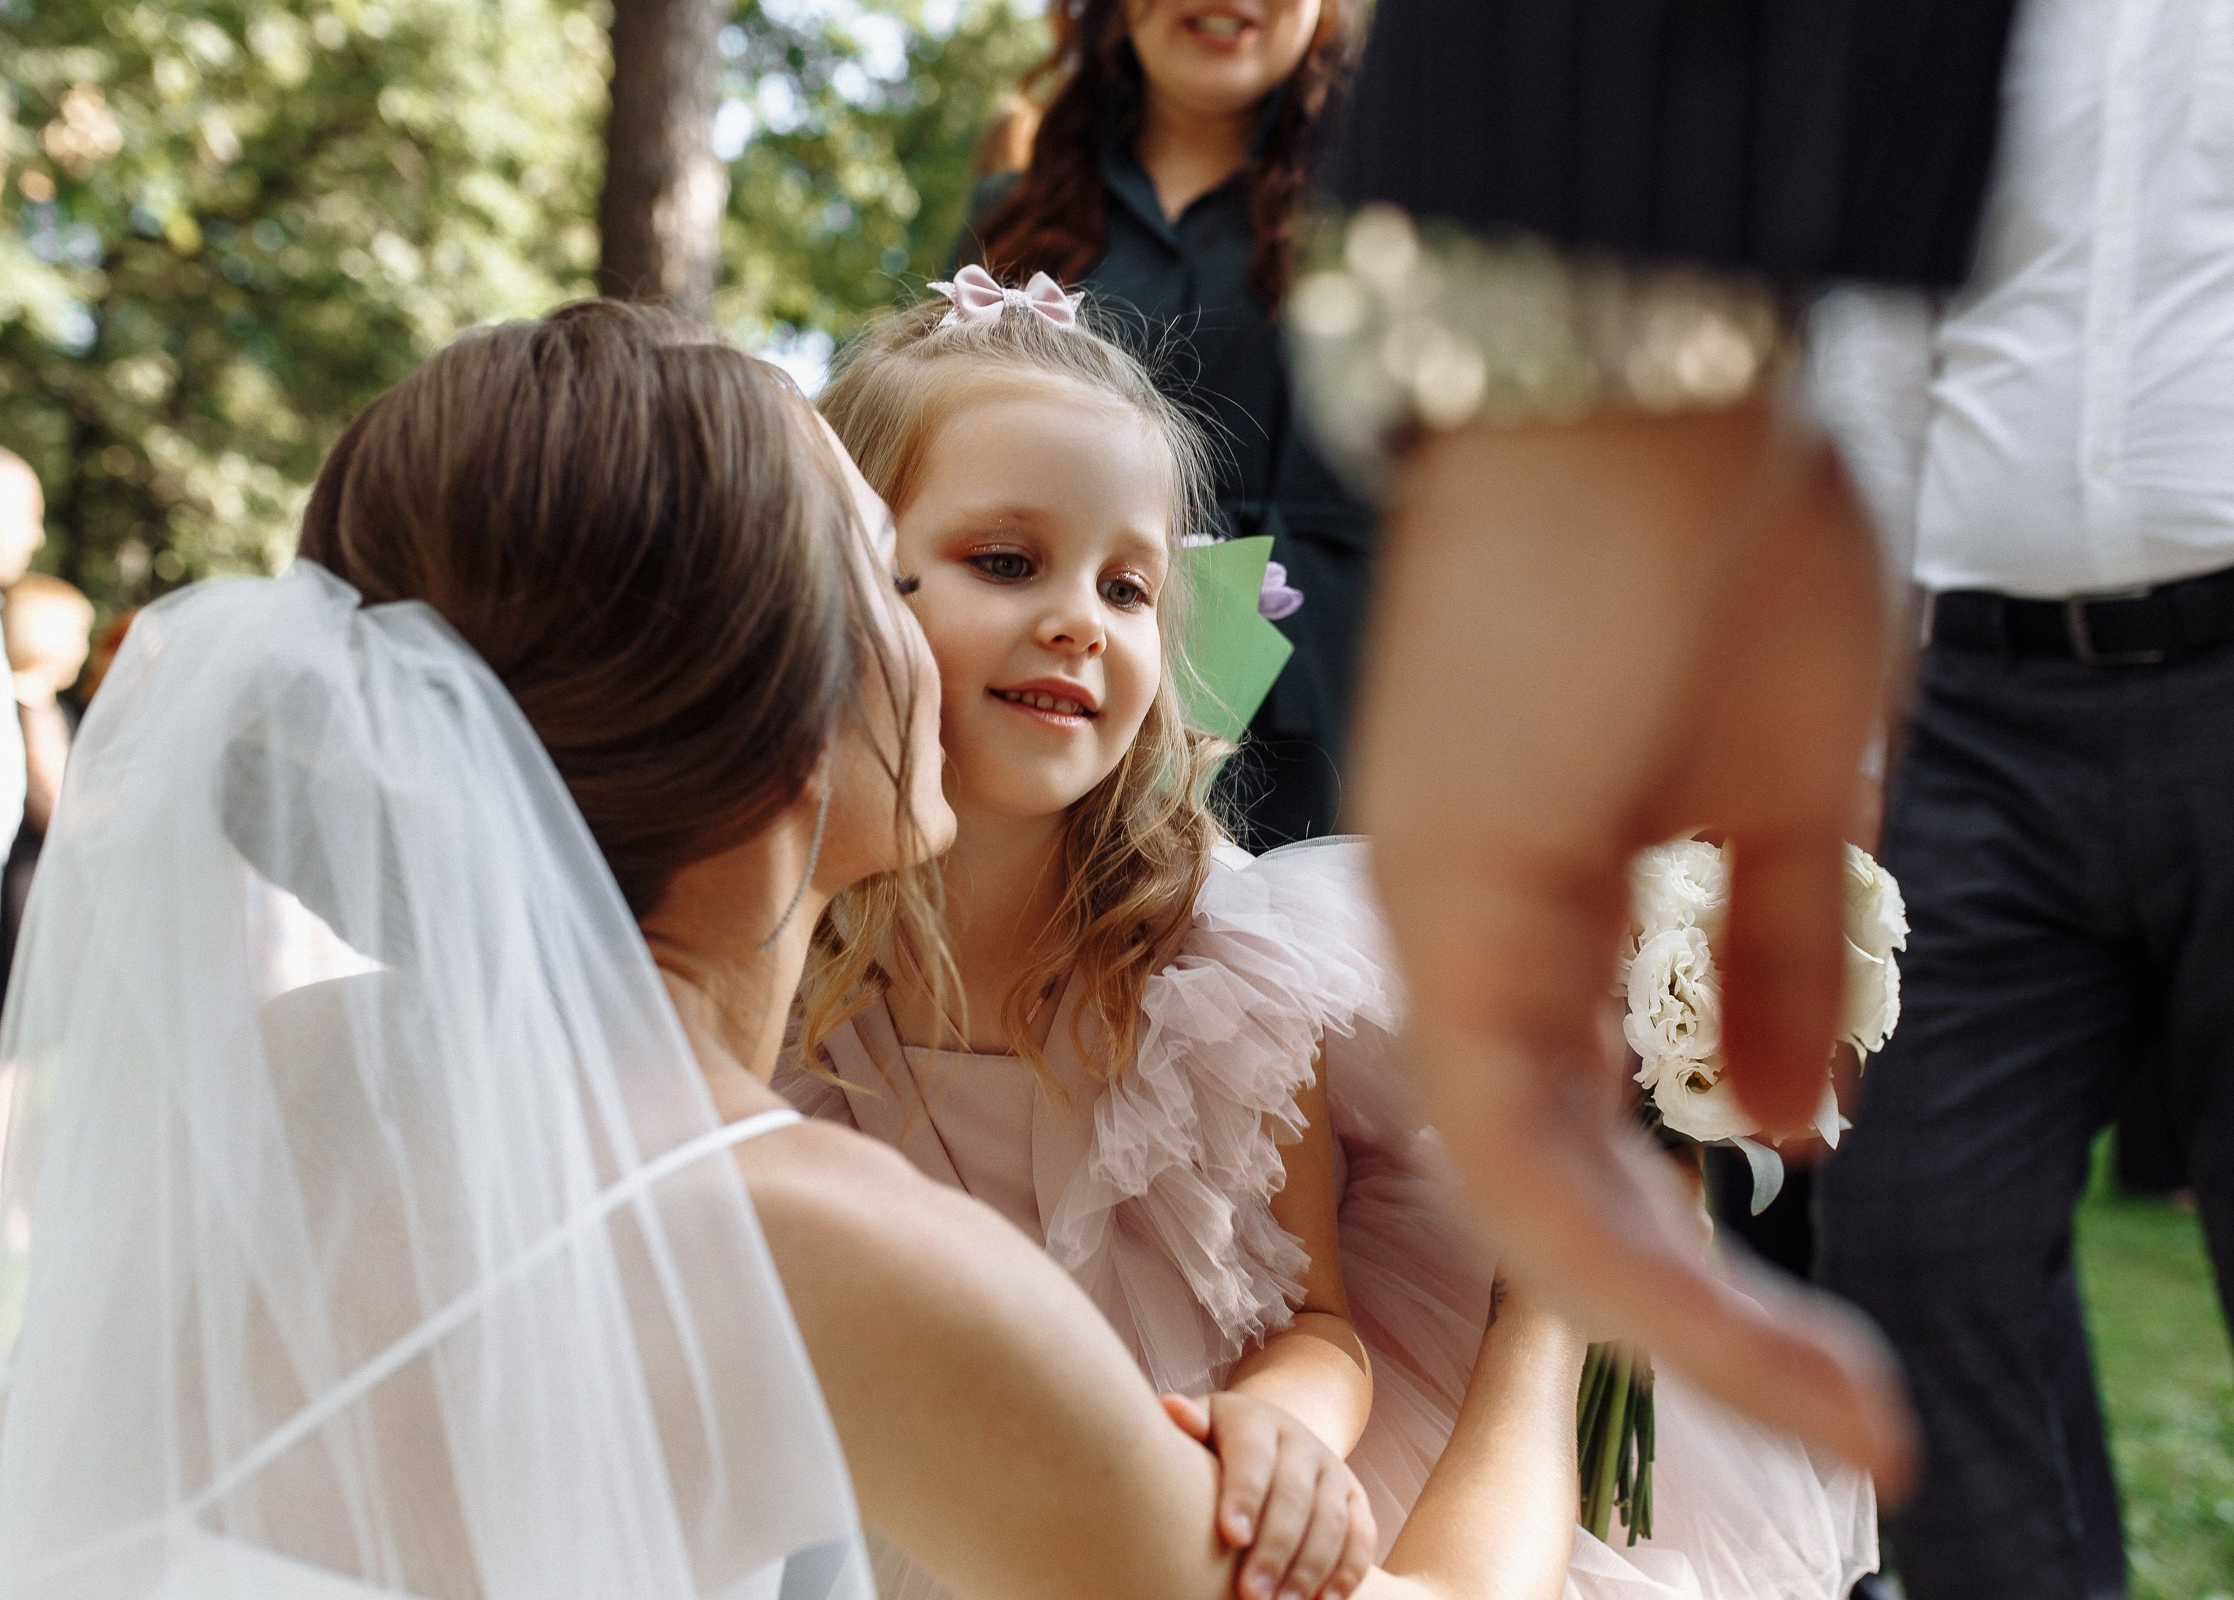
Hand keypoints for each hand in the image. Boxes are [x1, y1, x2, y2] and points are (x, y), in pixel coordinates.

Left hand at [1160, 1389, 1375, 1599]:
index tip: (1231, 1537)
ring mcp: (1332, 1469)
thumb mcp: (1201, 1427)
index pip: (1253, 1456)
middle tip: (1252, 1594)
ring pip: (1331, 1520)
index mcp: (1256, 1421)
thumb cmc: (1218, 1443)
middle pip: (1294, 1496)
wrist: (1270, 1435)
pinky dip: (1348, 1571)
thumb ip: (1187, 1425)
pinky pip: (1362, 1536)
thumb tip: (1169, 1408)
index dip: (1244, 1495)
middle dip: (1275, 1548)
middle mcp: (1300, 1441)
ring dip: (1309, 1568)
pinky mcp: (1355, 1498)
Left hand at [1354, 396, 1916, 1490]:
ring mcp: (1444, 918)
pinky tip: (1757, 1333)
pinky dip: (1632, 1247)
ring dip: (1681, 1317)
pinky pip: (1516, 1131)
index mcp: (1536, 916)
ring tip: (1838, 1406)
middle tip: (1853, 1417)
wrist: (1637, 359)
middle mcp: (1466, 936)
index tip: (1848, 1364)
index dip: (1713, 1267)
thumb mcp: (1795, 792)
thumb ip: (1771, 965)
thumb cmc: (1710, 537)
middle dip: (1705, 1322)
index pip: (1605, 1139)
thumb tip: (1785, 1124)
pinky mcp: (1449, 893)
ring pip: (1530, 1193)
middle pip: (1558, 1195)